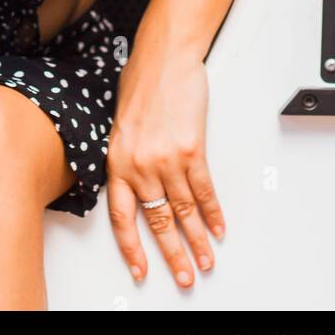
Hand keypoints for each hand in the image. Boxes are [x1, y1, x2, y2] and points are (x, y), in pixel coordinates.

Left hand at [106, 49, 224, 288]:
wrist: (164, 57)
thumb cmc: (142, 81)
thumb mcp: (121, 123)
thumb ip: (127, 155)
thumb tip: (135, 179)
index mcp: (117, 160)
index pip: (120, 216)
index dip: (131, 247)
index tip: (140, 268)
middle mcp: (139, 164)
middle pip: (156, 222)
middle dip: (171, 255)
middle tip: (183, 276)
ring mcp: (166, 160)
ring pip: (183, 213)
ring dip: (197, 241)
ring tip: (204, 261)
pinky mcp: (191, 151)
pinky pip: (204, 191)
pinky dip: (213, 213)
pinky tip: (218, 228)